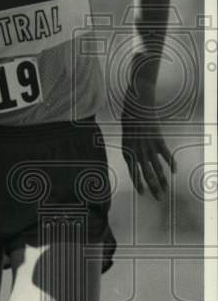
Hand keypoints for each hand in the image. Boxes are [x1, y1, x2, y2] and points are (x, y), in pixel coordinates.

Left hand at [121, 84, 175, 198]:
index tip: (143, 193)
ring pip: (156, 167)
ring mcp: (148, 145)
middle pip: (145, 173)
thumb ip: (131, 147)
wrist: (137, 102)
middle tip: (158, 198)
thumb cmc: (130, 117)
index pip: (133, 171)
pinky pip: (165, 154)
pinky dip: (170, 162)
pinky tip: (174, 172)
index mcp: (127, 149)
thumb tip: (135, 157)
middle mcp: (137, 150)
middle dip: (152, 187)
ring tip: (165, 191)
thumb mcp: (126, 134)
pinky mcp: (157, 138)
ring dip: (162, 180)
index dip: (138, 183)